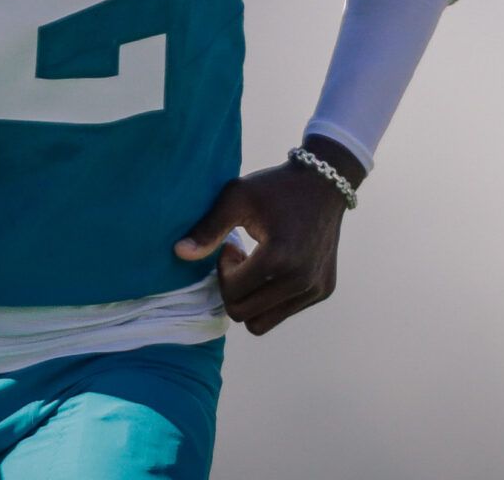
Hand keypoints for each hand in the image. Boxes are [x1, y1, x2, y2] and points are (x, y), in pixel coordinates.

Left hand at [174, 141, 360, 335]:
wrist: (325, 182)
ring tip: (256, 266)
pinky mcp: (324, 290)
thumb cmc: (275, 186)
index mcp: (279, 257)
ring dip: (251, 299)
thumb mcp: (236, 197)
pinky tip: (274, 266)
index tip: (230, 246)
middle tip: (240, 259)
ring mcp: (315, 288)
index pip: (233, 293)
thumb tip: (178, 253)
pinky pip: (285, 313)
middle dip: (233, 289)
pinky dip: (271, 298)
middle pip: (245, 315)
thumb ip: (208, 229)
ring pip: (264, 322)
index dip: (223, 271)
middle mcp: (301, 279)